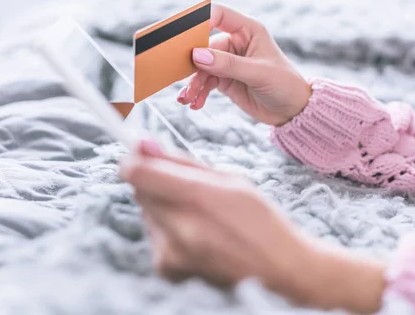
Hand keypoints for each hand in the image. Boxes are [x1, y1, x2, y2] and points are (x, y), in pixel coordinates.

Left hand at [119, 141, 386, 313]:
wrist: (279, 270)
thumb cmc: (259, 219)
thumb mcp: (229, 179)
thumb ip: (182, 162)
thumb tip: (143, 145)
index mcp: (199, 198)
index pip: (138, 173)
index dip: (135, 159)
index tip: (141, 153)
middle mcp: (179, 228)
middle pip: (140, 190)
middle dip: (154, 180)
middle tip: (183, 184)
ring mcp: (171, 253)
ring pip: (146, 211)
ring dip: (162, 205)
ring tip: (198, 214)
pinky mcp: (167, 269)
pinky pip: (154, 234)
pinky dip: (167, 228)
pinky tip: (196, 234)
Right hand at [177, 3, 311, 125]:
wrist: (291, 111)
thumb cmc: (284, 84)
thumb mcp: (258, 73)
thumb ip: (228, 64)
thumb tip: (198, 55)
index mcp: (248, 30)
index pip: (220, 15)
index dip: (202, 21)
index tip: (189, 37)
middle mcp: (236, 43)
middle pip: (204, 45)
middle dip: (192, 62)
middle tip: (181, 74)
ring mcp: (228, 62)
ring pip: (201, 67)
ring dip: (193, 82)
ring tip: (187, 98)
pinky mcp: (224, 79)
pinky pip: (204, 82)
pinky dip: (197, 92)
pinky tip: (194, 103)